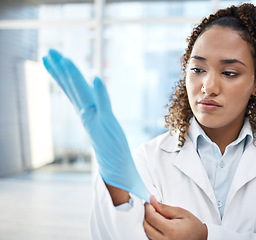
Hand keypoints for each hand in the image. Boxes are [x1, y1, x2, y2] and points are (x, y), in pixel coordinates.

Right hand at [42, 49, 150, 202]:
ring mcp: (96, 119)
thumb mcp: (102, 123)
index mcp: (86, 112)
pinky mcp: (107, 126)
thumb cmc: (111, 147)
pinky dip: (99, 93)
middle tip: (49, 52)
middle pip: (72, 88)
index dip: (60, 73)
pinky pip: (103, 106)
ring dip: (72, 76)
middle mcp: (87, 114)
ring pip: (82, 94)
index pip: (70, 89)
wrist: (117, 169)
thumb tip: (93, 89)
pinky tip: (95, 78)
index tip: (49, 58)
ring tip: (61, 59)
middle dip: (61, 69)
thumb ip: (97, 107)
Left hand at [143, 196, 207, 239]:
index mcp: (171, 231)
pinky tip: (158, 223)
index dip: (148, 207)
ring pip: (146, 231)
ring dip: (148, 221)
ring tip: (158, 215)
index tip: (149, 201)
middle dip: (146, 214)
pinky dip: (151, 228)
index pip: (151, 217)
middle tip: (152, 206)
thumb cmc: (193, 226)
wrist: (200, 238)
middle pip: (145, 225)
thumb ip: (164, 207)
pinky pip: (150, 236)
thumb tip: (152, 201)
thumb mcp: (181, 212)